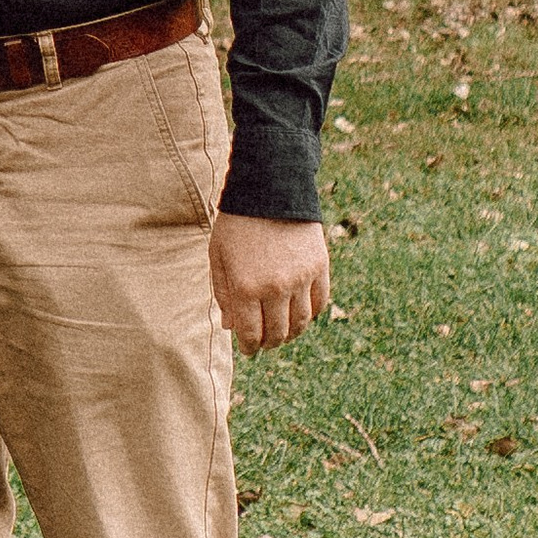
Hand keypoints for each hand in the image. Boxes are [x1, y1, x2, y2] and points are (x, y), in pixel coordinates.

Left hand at [211, 212, 331, 354]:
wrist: (270, 188)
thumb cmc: (237, 224)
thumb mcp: (219, 257)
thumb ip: (223, 294)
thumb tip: (231, 327)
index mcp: (246, 287)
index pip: (251, 335)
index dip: (249, 347)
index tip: (249, 349)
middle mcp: (276, 288)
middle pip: (277, 333)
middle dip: (269, 343)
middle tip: (265, 342)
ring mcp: (301, 278)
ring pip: (300, 323)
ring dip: (291, 333)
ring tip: (283, 331)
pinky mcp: (319, 267)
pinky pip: (319, 303)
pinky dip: (311, 314)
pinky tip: (300, 314)